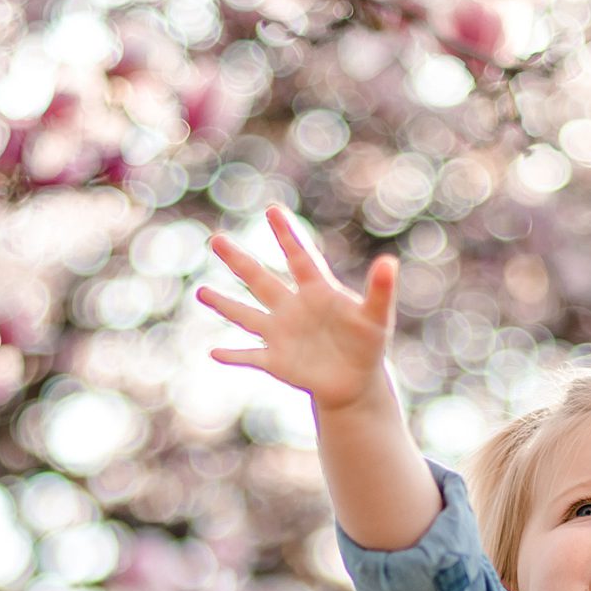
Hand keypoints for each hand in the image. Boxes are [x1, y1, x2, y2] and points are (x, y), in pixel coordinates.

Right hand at [200, 204, 398, 412]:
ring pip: (247, 316)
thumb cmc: (368, 344)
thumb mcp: (377, 317)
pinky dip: (234, 356)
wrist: (355, 381)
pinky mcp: (276, 362)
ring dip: (224, 305)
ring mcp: (281, 334)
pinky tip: (214, 353)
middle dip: (239, 261)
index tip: (273, 210)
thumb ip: (381, 290)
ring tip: (201, 293)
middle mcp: (292, 308)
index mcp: (317, 291)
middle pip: (261, 280)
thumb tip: (390, 262)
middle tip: (216, 239)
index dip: (287, 235)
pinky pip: (250, 356)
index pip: (299, 258)